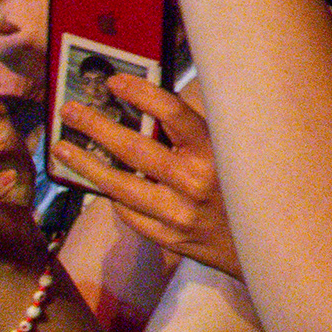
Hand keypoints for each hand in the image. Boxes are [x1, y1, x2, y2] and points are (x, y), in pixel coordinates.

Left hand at [54, 74, 236, 274]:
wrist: (268, 248)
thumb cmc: (252, 190)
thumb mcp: (237, 153)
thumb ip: (201, 135)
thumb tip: (155, 106)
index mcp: (217, 152)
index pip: (173, 114)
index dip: (142, 94)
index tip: (115, 82)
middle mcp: (195, 182)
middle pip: (133, 149)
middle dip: (96, 126)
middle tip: (70, 111)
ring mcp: (178, 213)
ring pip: (119, 186)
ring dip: (86, 164)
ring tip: (62, 147)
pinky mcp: (168, 238)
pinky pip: (129, 214)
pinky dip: (114, 197)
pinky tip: (99, 184)